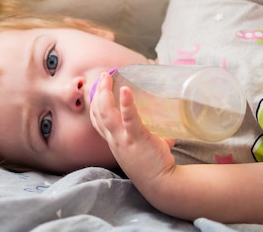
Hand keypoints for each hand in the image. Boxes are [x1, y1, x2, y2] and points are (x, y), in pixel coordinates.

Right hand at [89, 73, 175, 191]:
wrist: (162, 185)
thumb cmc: (154, 167)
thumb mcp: (144, 151)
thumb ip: (152, 140)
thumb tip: (168, 132)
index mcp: (114, 141)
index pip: (97, 120)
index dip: (94, 104)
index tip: (97, 90)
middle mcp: (114, 139)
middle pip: (97, 113)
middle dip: (97, 92)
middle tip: (103, 77)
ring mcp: (123, 139)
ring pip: (106, 113)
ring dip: (104, 93)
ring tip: (107, 78)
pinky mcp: (137, 138)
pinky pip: (128, 119)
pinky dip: (126, 104)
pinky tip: (126, 90)